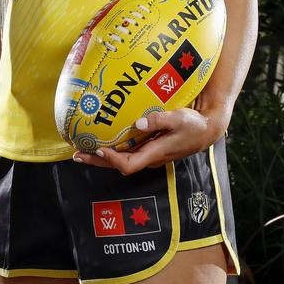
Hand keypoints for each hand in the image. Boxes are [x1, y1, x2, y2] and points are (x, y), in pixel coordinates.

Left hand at [73, 107, 224, 174]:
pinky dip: (112, 150)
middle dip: (97, 160)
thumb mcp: (179, 118)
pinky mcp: (149, 149)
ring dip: (101, 156)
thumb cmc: (193, 124)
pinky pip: (127, 153)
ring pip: (121, 160)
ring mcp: (149, 155)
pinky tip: (102, 141)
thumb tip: (139, 123)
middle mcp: (150, 158)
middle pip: (119, 165)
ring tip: (81, 149)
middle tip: (76, 154)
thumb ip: (160, 120)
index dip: (112, 159)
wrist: (206, 129)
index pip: (129, 164)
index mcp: (156, 153)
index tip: (99, 148)